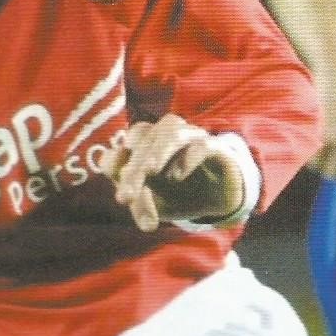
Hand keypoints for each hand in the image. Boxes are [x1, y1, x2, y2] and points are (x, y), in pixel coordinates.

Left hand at [104, 117, 244, 231]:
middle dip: (133, 169)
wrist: (219, 197)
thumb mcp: (155, 206)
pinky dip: (188, 157)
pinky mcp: (215, 147)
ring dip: (157, 150)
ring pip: (171, 129)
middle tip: (127, 198)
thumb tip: (125, 200)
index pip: (123, 146)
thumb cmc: (179, 194)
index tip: (122, 196)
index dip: (116, 165)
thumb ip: (139, 202)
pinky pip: (202, 144)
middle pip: (142, 137)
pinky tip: (177, 176)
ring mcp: (191, 137)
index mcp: (144, 145)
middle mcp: (165, 135)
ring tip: (150, 172)